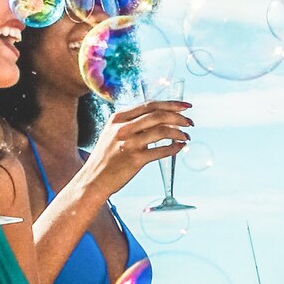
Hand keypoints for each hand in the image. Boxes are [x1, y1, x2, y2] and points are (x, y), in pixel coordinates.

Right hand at [78, 100, 192, 199]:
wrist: (93, 179)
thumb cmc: (106, 157)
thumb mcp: (113, 133)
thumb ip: (132, 123)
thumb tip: (161, 117)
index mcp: (118, 118)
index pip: (150, 105)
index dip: (171, 104)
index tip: (186, 106)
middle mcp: (123, 128)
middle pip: (158, 115)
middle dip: (179, 117)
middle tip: (190, 122)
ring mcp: (129, 144)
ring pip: (162, 131)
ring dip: (179, 133)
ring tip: (187, 136)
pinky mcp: (135, 160)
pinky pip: (161, 151)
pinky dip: (174, 148)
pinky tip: (180, 147)